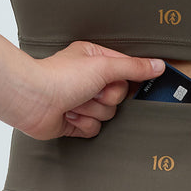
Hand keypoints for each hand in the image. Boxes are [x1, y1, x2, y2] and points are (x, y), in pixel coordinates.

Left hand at [13, 41, 164, 139]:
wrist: (33, 100)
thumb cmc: (60, 77)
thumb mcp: (103, 66)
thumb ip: (133, 67)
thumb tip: (158, 65)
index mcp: (95, 60)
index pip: (126, 73)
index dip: (122, 81)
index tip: (113, 81)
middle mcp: (89, 80)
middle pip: (118, 98)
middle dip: (104, 98)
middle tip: (89, 91)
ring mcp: (82, 101)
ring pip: (107, 115)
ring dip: (90, 111)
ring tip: (73, 102)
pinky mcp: (75, 122)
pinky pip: (94, 129)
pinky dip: (82, 124)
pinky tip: (68, 115)